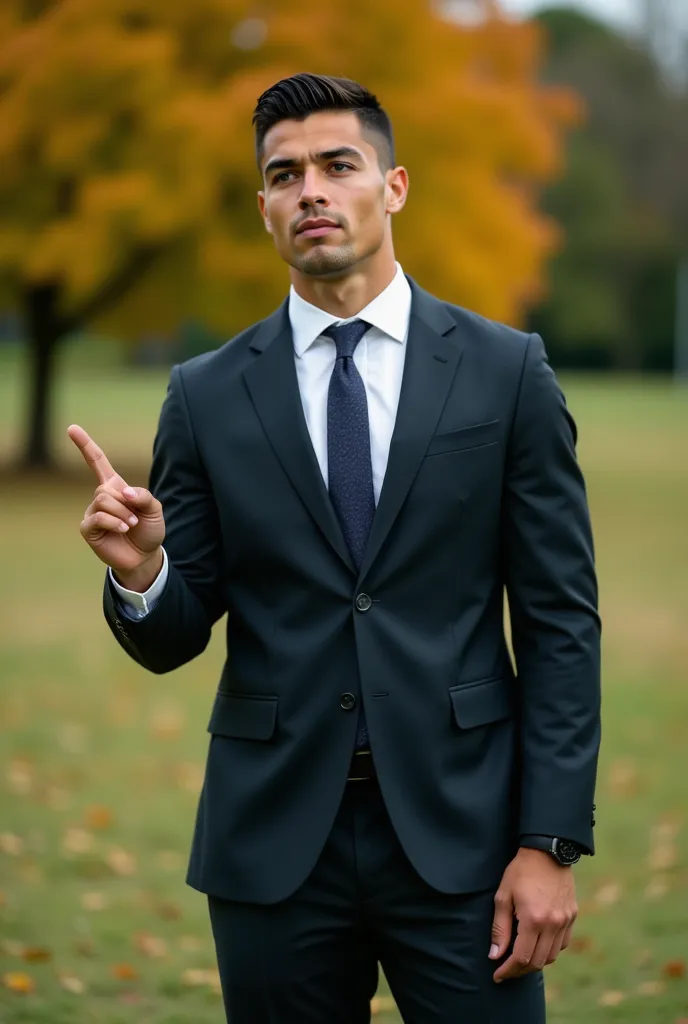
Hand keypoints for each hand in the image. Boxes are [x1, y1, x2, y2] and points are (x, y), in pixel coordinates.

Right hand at [68, 424, 164, 584]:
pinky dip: (113, 522)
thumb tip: (122, 491)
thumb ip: (142, 495)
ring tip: (130, 525)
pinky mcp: (88, 529)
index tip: (71, 428)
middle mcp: (100, 497)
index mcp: (115, 487)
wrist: (145, 556)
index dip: (84, 444)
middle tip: (135, 518)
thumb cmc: (149, 530)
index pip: (97, 461)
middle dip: (125, 503)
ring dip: (121, 513)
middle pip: (105, 488)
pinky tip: (122, 529)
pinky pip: (96, 518)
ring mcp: (92, 513)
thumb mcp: (155, 509)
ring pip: (101, 501)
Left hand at [489, 847, 577, 982]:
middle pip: (537, 962)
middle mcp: (553, 924)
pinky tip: (538, 945)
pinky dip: (550, 950)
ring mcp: (565, 921)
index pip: (521, 957)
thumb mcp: (503, 896)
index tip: (497, 975)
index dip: (508, 970)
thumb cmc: (520, 871)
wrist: (547, 851)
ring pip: (552, 956)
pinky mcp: (572, 916)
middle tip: (506, 971)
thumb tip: (495, 955)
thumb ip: (499, 928)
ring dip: (535, 962)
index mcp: (533, 919)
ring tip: (520, 959)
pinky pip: (562, 944)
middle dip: (520, 970)